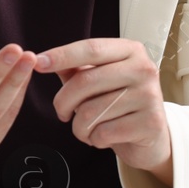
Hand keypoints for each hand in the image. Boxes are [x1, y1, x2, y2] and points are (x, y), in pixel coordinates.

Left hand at [37, 38, 171, 183]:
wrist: (151, 134)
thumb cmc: (119, 102)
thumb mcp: (98, 79)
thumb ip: (74, 68)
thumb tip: (41, 59)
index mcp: (131, 50)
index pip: (91, 48)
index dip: (61, 55)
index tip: (37, 62)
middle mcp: (144, 69)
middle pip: (85, 81)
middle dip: (63, 101)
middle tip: (62, 112)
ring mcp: (150, 96)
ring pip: (91, 112)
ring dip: (79, 126)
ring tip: (87, 127)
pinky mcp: (151, 123)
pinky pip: (103, 133)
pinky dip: (94, 139)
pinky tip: (102, 137)